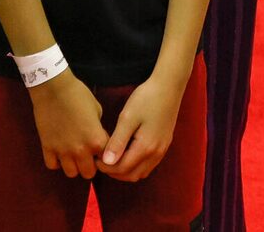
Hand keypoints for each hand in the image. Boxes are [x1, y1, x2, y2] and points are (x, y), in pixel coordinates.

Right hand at [29, 72, 109, 179]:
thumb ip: (99, 130)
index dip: (105, 155)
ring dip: (73, 165)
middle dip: (90, 165)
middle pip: (89, 173)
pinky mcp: (47, 148)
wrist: (53, 87)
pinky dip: (56, 161)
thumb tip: (98, 140)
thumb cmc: (78, 94)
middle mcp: (81, 150)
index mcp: (96, 140)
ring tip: (72, 154)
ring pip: (71, 173)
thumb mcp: (97, 110)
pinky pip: (53, 165)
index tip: (101, 150)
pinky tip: (59, 151)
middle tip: (87, 154)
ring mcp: (62, 151)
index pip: (107, 160)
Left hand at [100, 69, 184, 183]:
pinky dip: (136, 166)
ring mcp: (162, 151)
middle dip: (114, 172)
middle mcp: (156, 154)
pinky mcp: (164, 145)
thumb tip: (107, 162)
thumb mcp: (127, 118)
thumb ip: (118, 142)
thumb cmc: (146, 99)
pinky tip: (126, 154)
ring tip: (111, 158)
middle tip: (101, 161)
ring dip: (125, 171)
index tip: (94, 159)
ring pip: (141, 172)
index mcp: (146, 148)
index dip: (106, 168)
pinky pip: (148, 165)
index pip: (122, 169)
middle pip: (132, 175)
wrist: (168, 87)